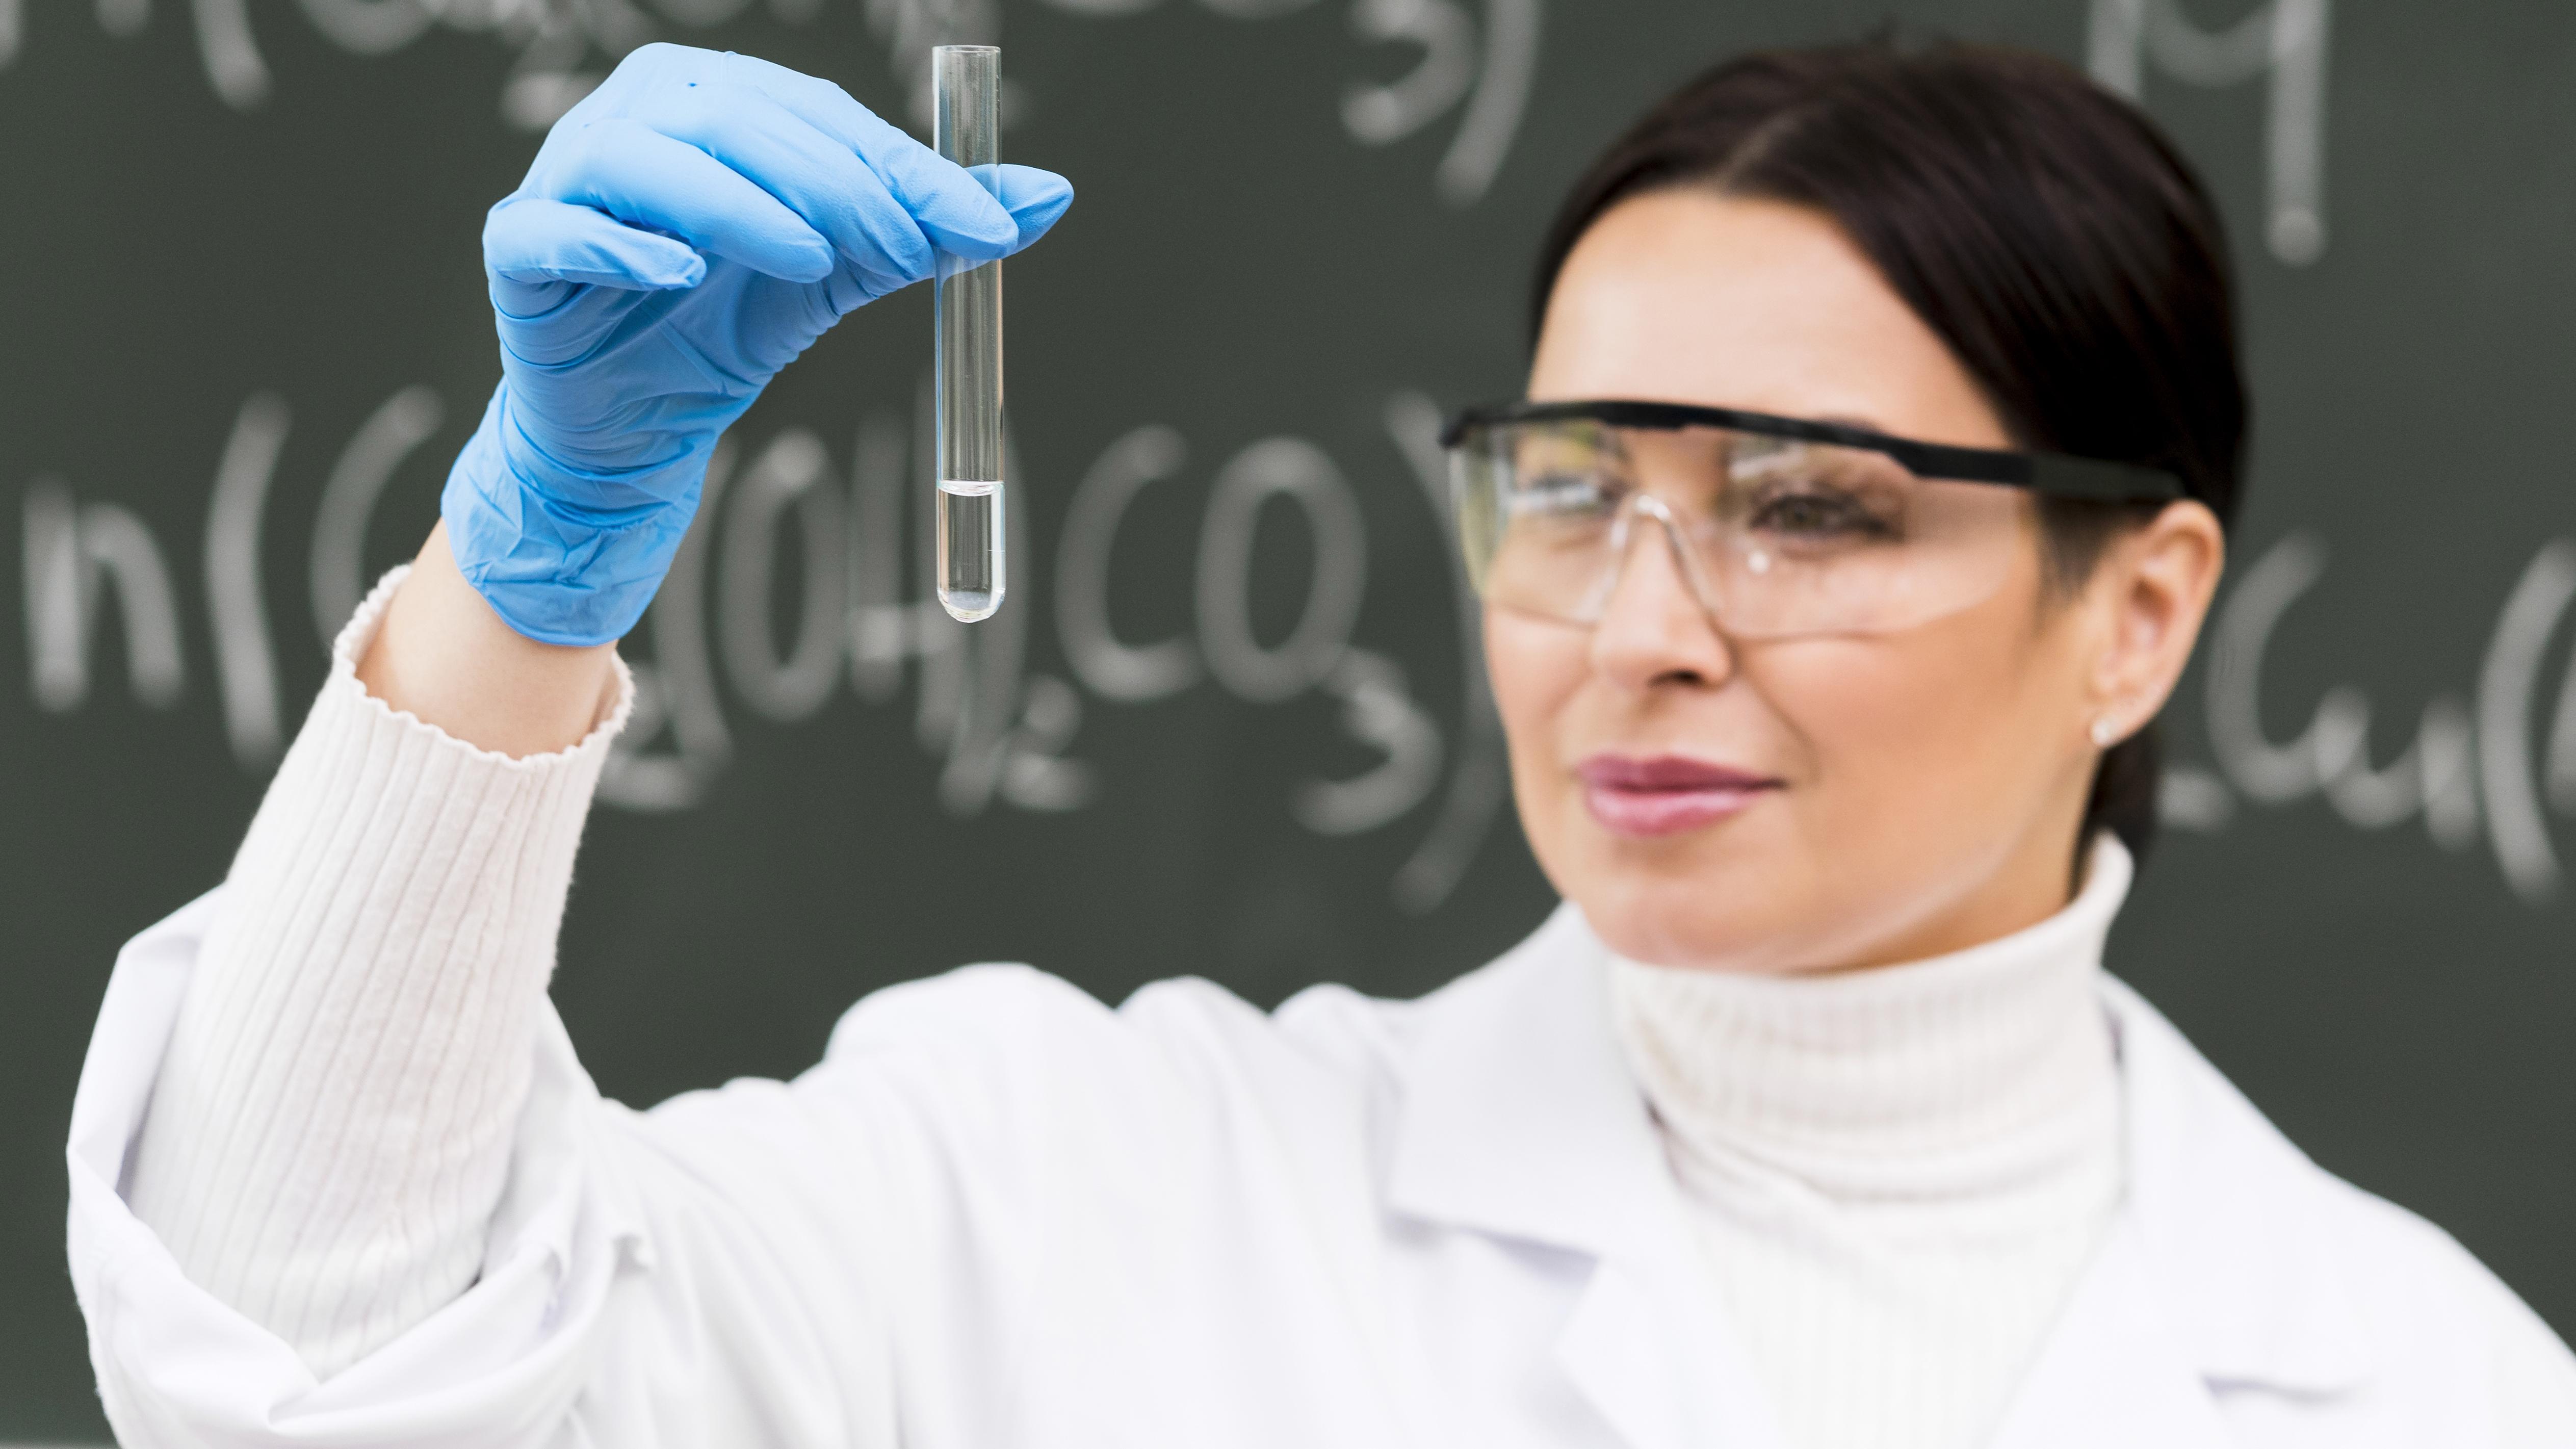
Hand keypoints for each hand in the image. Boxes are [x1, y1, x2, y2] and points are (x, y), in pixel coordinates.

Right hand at [441, 43, 1072, 645]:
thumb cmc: (731, 323)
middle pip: (737, 122)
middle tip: (906, 247)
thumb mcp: (845, 272)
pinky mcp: (518, 248)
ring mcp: (567, 176)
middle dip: (835, 185)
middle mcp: (636, 113)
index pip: (817, 114)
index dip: (902, 165)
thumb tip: (1052, 195)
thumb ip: (930, 230)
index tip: (982, 223)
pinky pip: (558, 229)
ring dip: (737, 204)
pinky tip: (680, 274)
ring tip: (812, 260)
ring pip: (648, 159)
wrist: (636, 426)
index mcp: (714, 98)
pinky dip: (618, 245)